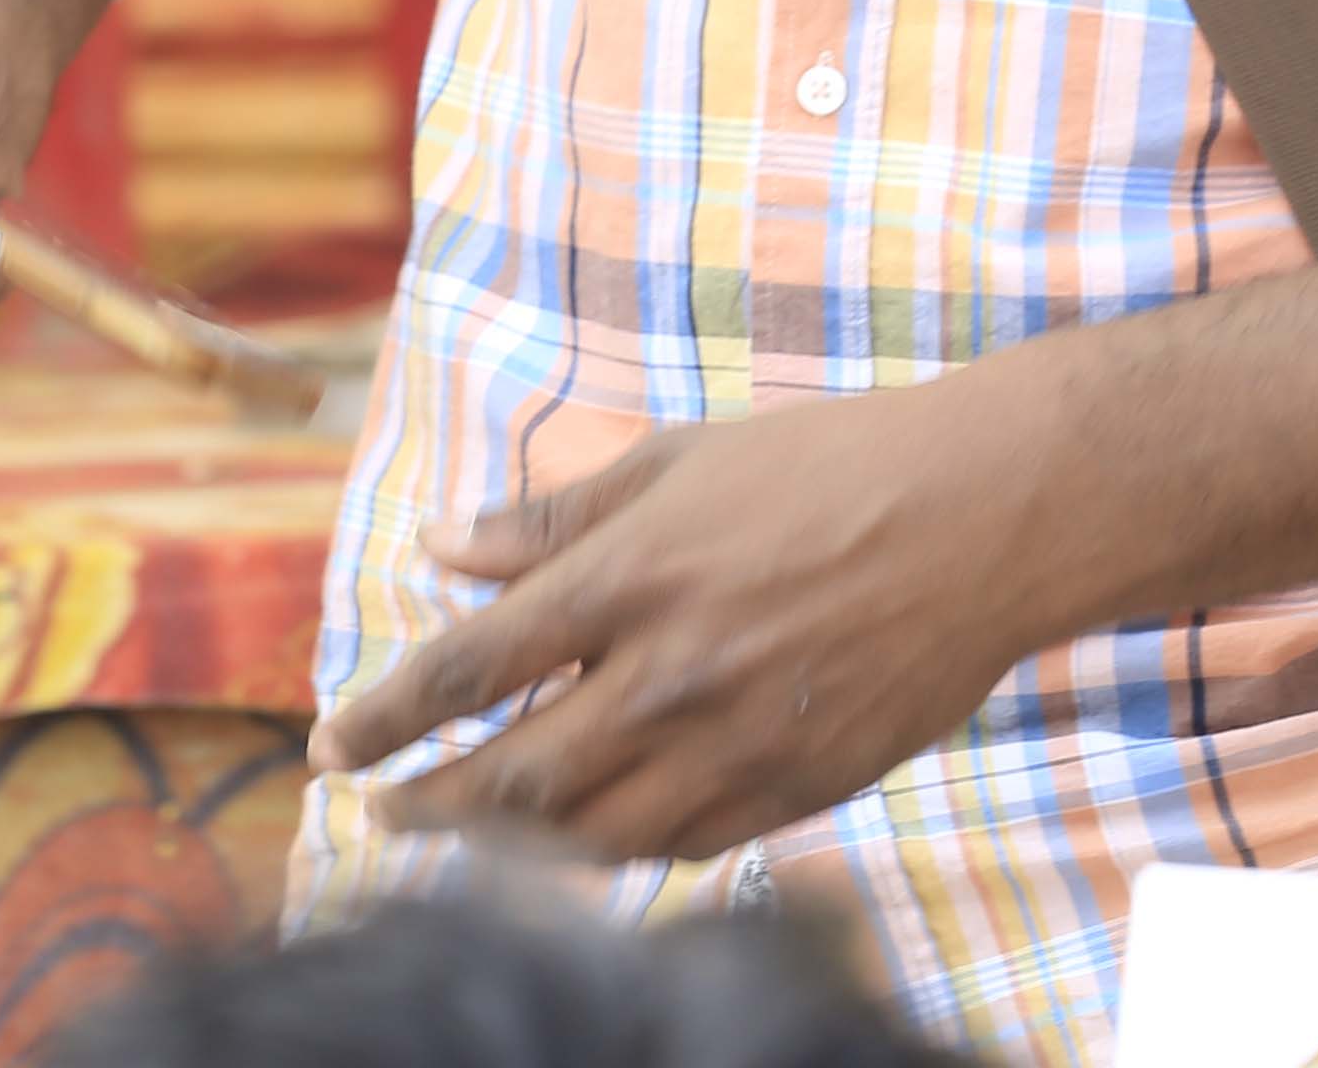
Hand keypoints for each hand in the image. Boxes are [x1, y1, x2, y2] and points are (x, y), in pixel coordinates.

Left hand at [308, 387, 1057, 862]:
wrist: (986, 517)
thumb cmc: (830, 466)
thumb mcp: (680, 461)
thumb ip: (555, 516)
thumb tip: (445, 546)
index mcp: (628, 578)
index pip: (467, 671)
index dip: (386, 718)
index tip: (332, 748)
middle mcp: (667, 675)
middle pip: (508, 776)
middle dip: (426, 806)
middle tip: (379, 815)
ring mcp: (732, 745)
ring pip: (585, 837)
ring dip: (504, 849)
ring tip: (460, 841)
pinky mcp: (792, 789)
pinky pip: (676, 851)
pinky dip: (610, 857)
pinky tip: (577, 848)